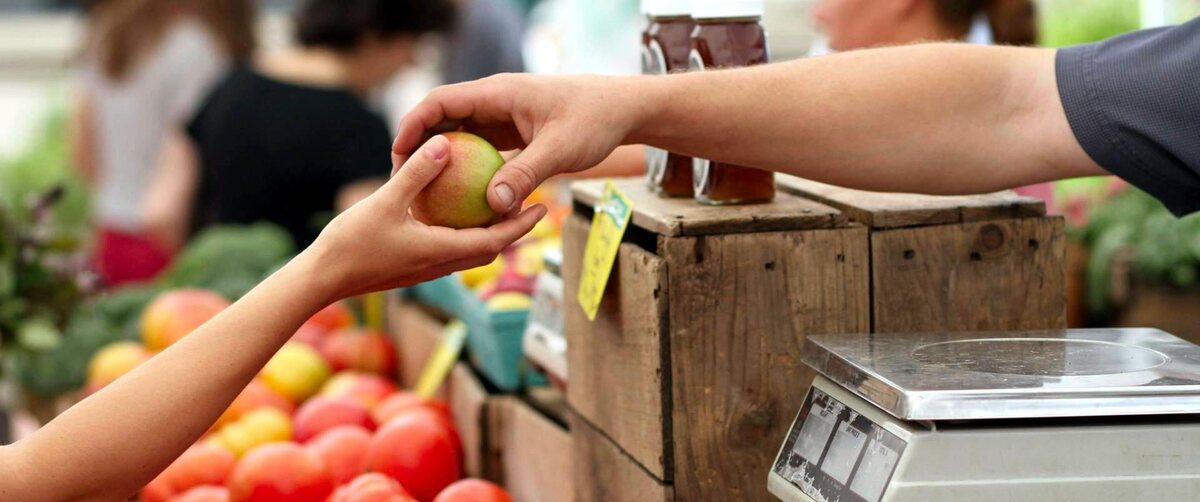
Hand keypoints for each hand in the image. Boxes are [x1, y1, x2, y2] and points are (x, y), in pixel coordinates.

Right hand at [308, 135, 546, 300]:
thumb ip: (416, 174)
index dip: (521, 225)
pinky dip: (461, 231)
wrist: (321, 279)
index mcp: (441, 252)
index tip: (542, 207)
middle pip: (488, 248)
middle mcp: (439, 264)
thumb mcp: (385, 202)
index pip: (494, 241)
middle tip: (530, 203)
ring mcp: (425, 268)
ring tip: (498, 204)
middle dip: (512, 229)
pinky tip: (453, 210)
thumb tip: (444, 144)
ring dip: (487, 231)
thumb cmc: (351, 243)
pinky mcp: (411, 266)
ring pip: (468, 250)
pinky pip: (447, 248)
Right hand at [392, 73, 646, 213]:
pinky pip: (481, 149)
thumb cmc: (595, 120)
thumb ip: (525, 174)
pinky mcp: (514, 132)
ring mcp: (503, 116)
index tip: (398, 155)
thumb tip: (492, 205)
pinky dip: (467, 169)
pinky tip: (461, 199)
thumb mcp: (560, 150)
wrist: (623, 109)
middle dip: (419, 146)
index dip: (413, 125)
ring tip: (424, 192)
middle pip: (443, 118)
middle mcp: (495, 101)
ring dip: (442, 159)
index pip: (440, 102)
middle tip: (403, 181)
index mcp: (498, 93)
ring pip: (460, 135)